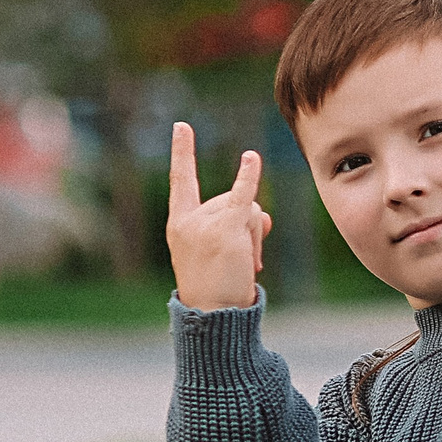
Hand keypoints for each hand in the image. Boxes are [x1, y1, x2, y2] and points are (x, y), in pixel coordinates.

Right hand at [166, 122, 269, 310]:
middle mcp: (188, 219)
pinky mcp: (224, 229)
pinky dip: (248, 177)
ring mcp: (204, 223)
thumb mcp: (219, 252)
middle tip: (242, 263)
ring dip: (256, 236)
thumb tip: (262, 213)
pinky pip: (242, 197)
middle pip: (231, 200)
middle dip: (246, 229)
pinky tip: (251, 158)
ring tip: (247, 266)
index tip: (182, 127)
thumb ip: (236, 226)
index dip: (182, 153)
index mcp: (179, 224)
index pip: (181, 181)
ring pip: (247, 207)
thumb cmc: (216, 289)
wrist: (212, 314)